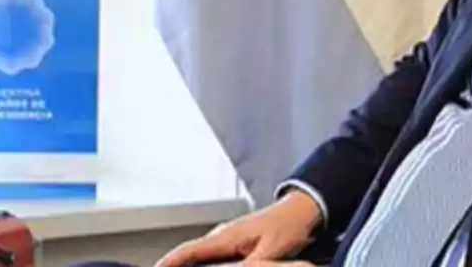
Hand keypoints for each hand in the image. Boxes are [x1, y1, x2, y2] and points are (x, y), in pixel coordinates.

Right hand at [153, 191, 323, 266]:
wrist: (304, 209)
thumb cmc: (290, 225)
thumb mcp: (270, 251)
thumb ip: (250, 266)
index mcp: (226, 236)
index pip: (187, 252)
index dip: (167, 263)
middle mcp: (223, 235)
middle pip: (188, 255)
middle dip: (172, 266)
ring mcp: (228, 238)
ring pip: (198, 256)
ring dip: (186, 266)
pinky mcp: (236, 242)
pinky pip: (210, 256)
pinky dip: (200, 265)